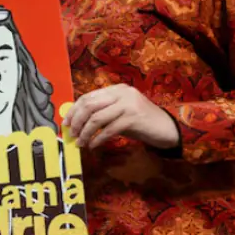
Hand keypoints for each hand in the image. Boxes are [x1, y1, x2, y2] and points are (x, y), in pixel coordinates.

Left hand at [64, 84, 180, 149]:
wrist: (168, 129)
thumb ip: (102, 113)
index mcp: (117, 89)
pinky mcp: (134, 118)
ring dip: (85, 133)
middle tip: (71, 134)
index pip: (88, 97)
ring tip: (80, 143)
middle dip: (76, 121)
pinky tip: (93, 146)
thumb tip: (76, 122)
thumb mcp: (119, 113)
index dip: (74, 110)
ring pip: (96, 119)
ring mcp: (128, 104)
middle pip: (89, 105)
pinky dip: (97, 139)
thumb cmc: (141, 122)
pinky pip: (108, 130)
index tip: (66, 123)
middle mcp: (122, 93)